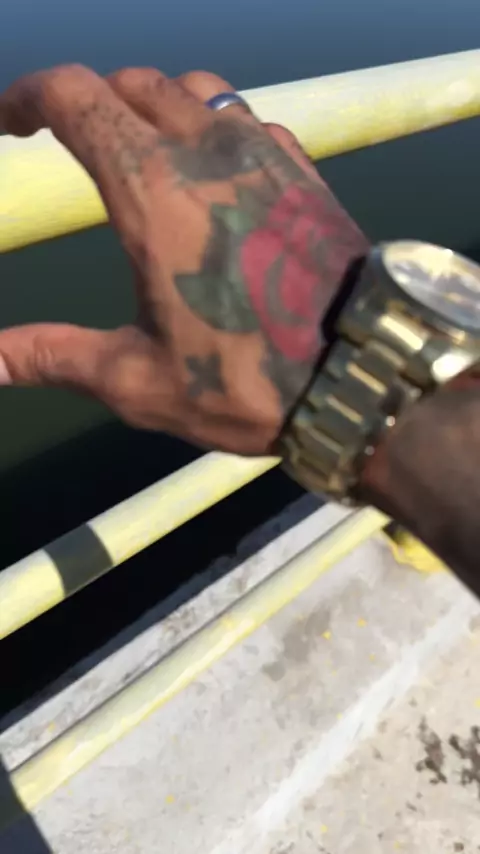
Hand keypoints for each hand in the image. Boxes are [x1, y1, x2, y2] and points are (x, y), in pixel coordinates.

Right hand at [0, 65, 367, 454]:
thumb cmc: (245, 381)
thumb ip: (52, 356)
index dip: (29, 98)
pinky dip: (211, 126)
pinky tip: (211, 169)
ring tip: (137, 145)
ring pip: (193, 89)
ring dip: (152, 104)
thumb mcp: (136, 379)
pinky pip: (246, 119)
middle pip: (132, 84)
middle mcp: (207, 149)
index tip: (9, 121)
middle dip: (89, 102)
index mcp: (152, 188)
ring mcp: (264, 152)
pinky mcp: (302, 169)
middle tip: (68, 140)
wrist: (360, 372)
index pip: (77, 98)